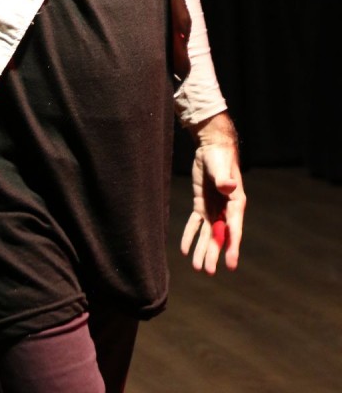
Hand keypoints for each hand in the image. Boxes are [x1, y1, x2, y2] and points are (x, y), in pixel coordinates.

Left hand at [180, 115, 245, 274]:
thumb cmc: (220, 156)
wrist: (212, 148)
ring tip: (198, 268)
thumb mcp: (221, 167)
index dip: (232, 247)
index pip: (234, 229)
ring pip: (208, 234)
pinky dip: (190, 236)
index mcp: (235, 203)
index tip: (230, 265)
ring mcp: (214, 208)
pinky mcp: (201, 204)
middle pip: (220, 236)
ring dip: (203, 250)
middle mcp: (226, 210)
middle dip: (214, 254)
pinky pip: (196, 224)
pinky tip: (185, 250)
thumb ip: (224, 179)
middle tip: (209, 272)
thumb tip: (228, 187)